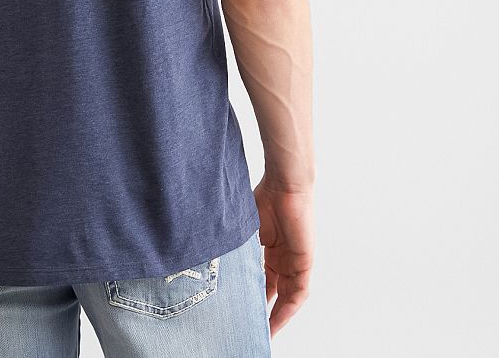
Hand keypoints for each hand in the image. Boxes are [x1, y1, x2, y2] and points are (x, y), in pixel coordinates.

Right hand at [253, 175, 313, 335]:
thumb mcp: (245, 230)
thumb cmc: (264, 197)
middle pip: (274, 293)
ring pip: (286, 297)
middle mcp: (283, 259)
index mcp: (268, 250)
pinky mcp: (304, 262)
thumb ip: (237, 248)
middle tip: (249, 328)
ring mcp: (295, 261)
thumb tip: (212, 264)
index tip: (240, 313)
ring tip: (263, 333)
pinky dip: (287, 309)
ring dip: (276, 316)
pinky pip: (298, 293)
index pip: (261, 281)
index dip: (252, 298)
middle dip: (263, 313)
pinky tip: (276, 321)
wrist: (284, 184)